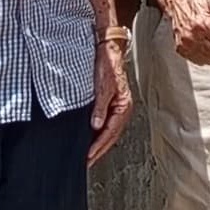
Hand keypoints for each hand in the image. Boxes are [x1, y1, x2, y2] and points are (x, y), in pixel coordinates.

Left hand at [88, 27, 133, 161]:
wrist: (106, 47)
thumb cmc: (107, 63)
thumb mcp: (103, 85)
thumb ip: (100, 106)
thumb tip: (96, 125)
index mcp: (124, 106)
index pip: (110, 133)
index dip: (98, 146)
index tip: (87, 157)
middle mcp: (121, 109)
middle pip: (110, 136)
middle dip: (98, 151)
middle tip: (86, 163)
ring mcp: (115, 107)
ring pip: (107, 132)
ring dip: (97, 144)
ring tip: (86, 156)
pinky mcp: (108, 103)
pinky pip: (103, 124)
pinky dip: (96, 134)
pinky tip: (88, 137)